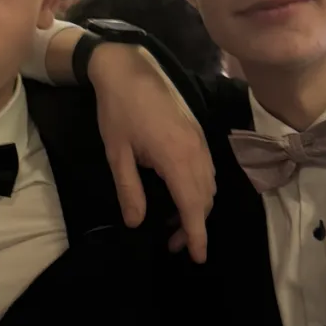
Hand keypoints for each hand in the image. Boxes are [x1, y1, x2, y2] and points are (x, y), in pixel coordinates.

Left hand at [87, 43, 214, 261]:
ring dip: (196, 208)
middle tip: (170, 244)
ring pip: (208, 185)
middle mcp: (196, 151)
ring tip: (172, 223)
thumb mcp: (117, 153)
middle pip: (205, 200)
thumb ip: (129, 190)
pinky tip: (179, 194)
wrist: (129, 67)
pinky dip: (198, 189)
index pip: (193, 206)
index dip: (196, 235)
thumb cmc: (118, 109)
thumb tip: (137, 223)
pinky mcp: (197, 133)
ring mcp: (200, 140)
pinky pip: (206, 170)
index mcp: (176, 158)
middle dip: (193, 226)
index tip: (198, 258)